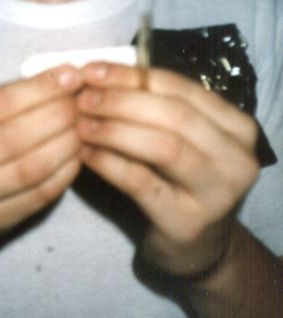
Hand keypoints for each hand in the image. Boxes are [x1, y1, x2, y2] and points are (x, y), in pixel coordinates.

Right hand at [0, 66, 84, 251]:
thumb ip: (2, 99)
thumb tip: (62, 78)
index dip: (38, 89)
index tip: (70, 76)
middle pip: (14, 138)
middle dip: (57, 114)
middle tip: (81, 102)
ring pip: (30, 169)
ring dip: (65, 143)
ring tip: (83, 126)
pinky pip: (39, 196)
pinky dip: (64, 172)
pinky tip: (77, 155)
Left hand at [76, 63, 259, 277]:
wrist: (195, 247)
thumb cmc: (178, 181)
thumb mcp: (177, 138)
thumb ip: (150, 106)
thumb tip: (96, 73)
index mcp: (235, 125)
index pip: (180, 87)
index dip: (132, 76)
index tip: (92, 70)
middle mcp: (237, 157)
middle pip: (174, 114)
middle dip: (121, 101)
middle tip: (82, 97)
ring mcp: (218, 192)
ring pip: (164, 146)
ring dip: (115, 129)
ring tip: (80, 123)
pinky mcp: (187, 221)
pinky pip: (142, 183)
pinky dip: (110, 163)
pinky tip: (85, 154)